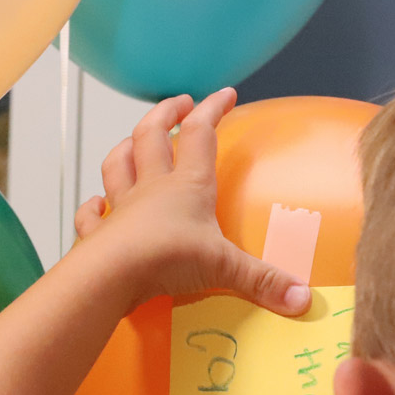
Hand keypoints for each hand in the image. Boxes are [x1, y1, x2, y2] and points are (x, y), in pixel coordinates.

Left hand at [72, 89, 310, 315]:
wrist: (112, 275)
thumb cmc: (168, 259)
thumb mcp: (225, 268)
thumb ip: (263, 281)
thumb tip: (303, 300)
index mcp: (187, 185)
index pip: (201, 134)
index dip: (214, 109)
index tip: (226, 94)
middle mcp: (151, 188)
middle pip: (153, 135)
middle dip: (166, 113)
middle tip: (180, 103)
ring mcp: (121, 208)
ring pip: (118, 165)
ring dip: (126, 148)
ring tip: (134, 140)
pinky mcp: (99, 233)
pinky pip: (91, 214)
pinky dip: (92, 206)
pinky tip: (95, 203)